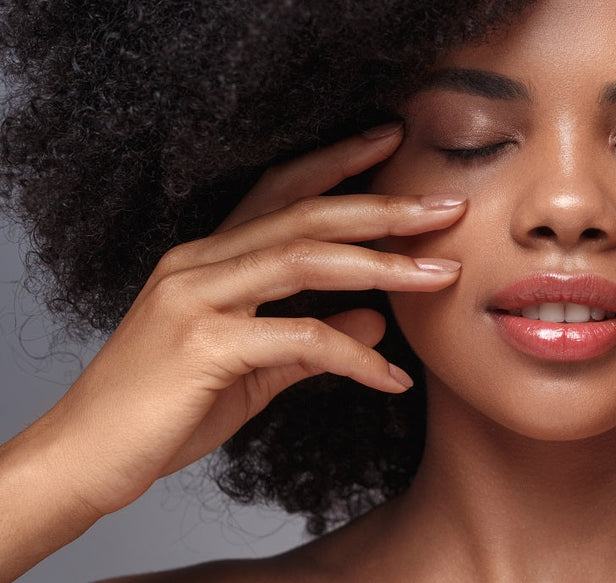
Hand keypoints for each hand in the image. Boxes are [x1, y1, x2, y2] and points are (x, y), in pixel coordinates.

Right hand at [10, 123, 466, 519]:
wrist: (85, 460)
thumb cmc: (165, 411)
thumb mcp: (253, 370)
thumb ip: (312, 341)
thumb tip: (376, 319)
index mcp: (208, 258)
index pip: (281, 192)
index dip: (338, 162)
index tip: (392, 141)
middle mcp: (200, 263)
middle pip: (306, 215)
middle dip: (383, 207)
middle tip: (447, 205)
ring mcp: (197, 298)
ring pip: (306, 260)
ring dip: (383, 266)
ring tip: (443, 274)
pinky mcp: (203, 345)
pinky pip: (300, 339)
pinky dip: (355, 356)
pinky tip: (393, 379)